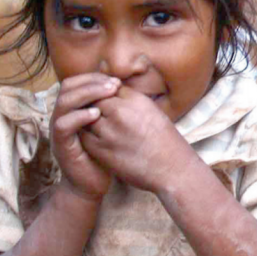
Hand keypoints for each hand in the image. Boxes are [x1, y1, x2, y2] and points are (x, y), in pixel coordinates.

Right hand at [50, 73, 120, 200]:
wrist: (92, 185)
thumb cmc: (105, 155)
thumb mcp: (109, 127)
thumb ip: (110, 109)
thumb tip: (125, 87)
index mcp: (73, 110)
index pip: (77, 83)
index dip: (95, 78)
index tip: (117, 80)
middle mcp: (63, 117)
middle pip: (67, 87)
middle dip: (92, 82)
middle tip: (114, 84)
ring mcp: (59, 131)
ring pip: (64, 102)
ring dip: (87, 94)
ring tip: (109, 93)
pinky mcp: (60, 146)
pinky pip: (63, 125)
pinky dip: (79, 117)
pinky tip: (97, 114)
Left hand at [79, 86, 196, 193]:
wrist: (172, 169)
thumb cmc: (165, 140)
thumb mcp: (152, 111)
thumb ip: (130, 99)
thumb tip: (111, 90)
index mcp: (136, 100)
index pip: (107, 86)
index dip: (104, 92)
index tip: (106, 100)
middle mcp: (121, 113)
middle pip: (94, 99)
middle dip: (93, 104)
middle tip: (96, 112)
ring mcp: (109, 132)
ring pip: (85, 117)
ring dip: (87, 120)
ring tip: (96, 125)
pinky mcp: (102, 151)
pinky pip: (84, 136)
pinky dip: (86, 135)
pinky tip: (96, 138)